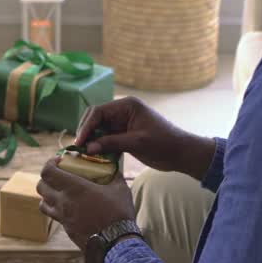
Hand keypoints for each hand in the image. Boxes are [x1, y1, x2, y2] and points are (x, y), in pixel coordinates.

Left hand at [37, 157, 135, 250]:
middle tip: (58, 174)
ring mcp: (63, 218)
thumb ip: (114, 176)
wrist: (116, 244)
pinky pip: (54, 216)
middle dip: (46, 178)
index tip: (59, 160)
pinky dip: (57, 209)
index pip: (47, 172)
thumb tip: (114, 167)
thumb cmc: (118, 214)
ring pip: (43, 203)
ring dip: (47, 195)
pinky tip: (70, 208)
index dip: (49, 163)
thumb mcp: (120, 189)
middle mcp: (63, 202)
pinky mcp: (67, 230)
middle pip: (40, 186)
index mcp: (73, 188)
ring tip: (59, 192)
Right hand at [75, 97, 215, 179]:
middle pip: (95, 118)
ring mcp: (123, 123)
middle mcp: (122, 111)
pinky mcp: (124, 135)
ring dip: (92, 141)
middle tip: (79, 148)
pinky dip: (100, 146)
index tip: (80, 142)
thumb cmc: (163, 144)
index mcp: (126, 105)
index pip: (98, 112)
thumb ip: (112, 143)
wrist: (181, 153)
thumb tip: (88, 148)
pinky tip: (95, 156)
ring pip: (99, 129)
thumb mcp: (137, 143)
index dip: (87, 126)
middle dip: (87, 132)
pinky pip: (106, 138)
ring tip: (84, 154)